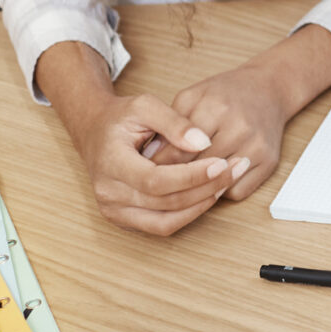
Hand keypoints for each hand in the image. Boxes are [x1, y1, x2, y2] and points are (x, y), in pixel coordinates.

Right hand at [67, 92, 241, 235]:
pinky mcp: (124, 219)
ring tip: (227, 182)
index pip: (155, 180)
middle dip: (204, 189)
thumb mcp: (145, 106)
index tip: (221, 163)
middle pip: (164, 203)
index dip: (191, 176)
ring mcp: (114, 211)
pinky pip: (161, 226)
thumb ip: (175, 122)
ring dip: (200, 205)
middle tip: (235, 169)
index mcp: (110, 164)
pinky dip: (188, 214)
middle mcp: (109, 194)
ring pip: (164, 221)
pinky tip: (210, 194)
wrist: (95, 132)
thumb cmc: (121, 117)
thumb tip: (203, 142)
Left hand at [154, 65, 287, 200]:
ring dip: (197, 188)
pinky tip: (213, 180)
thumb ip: (169, 125)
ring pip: (216, 185)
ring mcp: (256, 147)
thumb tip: (148, 158)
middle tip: (158, 183)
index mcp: (216, 108)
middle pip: (196, 169)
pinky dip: (222, 192)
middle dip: (173, 179)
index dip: (157, 165)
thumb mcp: (192, 97)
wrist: (269, 88)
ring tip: (183, 184)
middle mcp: (240, 128)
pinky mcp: (269, 162)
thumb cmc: (226, 93)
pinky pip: (236, 192)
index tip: (145, 172)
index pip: (178, 150)